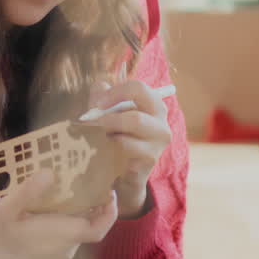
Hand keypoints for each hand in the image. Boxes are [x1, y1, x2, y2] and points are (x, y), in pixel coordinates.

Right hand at [0, 169, 117, 258]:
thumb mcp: (4, 212)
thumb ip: (27, 192)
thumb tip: (49, 172)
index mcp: (59, 235)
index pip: (97, 229)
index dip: (109, 212)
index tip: (109, 192)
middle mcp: (66, 246)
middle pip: (91, 225)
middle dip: (96, 204)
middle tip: (90, 180)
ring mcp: (60, 253)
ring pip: (80, 230)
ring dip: (83, 211)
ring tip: (73, 187)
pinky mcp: (53, 255)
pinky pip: (70, 235)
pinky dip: (71, 219)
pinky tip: (56, 205)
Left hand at [87, 80, 171, 217]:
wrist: (123, 171)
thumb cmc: (118, 135)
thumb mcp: (109, 112)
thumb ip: (102, 96)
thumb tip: (98, 90)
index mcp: (154, 105)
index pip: (138, 88)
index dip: (115, 93)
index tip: (97, 104)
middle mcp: (161, 122)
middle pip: (137, 114)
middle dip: (111, 117)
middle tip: (97, 122)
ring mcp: (159, 141)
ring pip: (133, 126)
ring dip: (112, 130)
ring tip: (106, 134)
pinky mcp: (150, 157)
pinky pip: (128, 145)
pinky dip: (114, 143)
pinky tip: (110, 147)